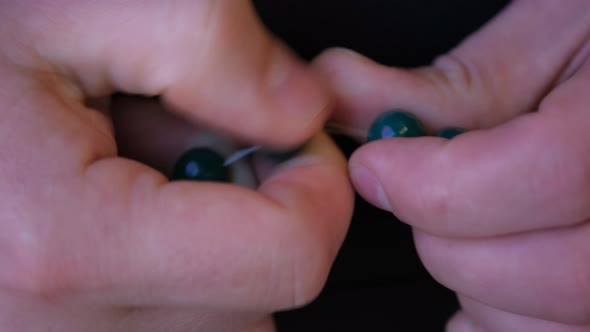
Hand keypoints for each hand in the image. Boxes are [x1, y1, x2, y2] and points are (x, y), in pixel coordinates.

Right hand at [0, 1, 353, 330]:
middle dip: (258, 210)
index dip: (319, 189)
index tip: (298, 136)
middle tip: (193, 137)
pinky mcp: (59, 331)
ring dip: (212, 241)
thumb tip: (299, 110)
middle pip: (257, 297)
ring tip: (136, 167)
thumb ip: (213, 45)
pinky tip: (116, 206)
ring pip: (218, 318)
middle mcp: (53, 329)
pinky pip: (170, 323)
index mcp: (63, 245)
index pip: (287, 259)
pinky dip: (174, 269)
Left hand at [314, 1, 589, 330]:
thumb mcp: (541, 38)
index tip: (376, 168)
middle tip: (422, 201)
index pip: (549, 174)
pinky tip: (491, 289)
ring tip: (470, 235)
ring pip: (553, 326)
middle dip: (450, 245)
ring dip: (480, 292)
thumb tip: (344, 94)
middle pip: (555, 273)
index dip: (437, 185)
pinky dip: (500, 325)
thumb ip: (446, 83)